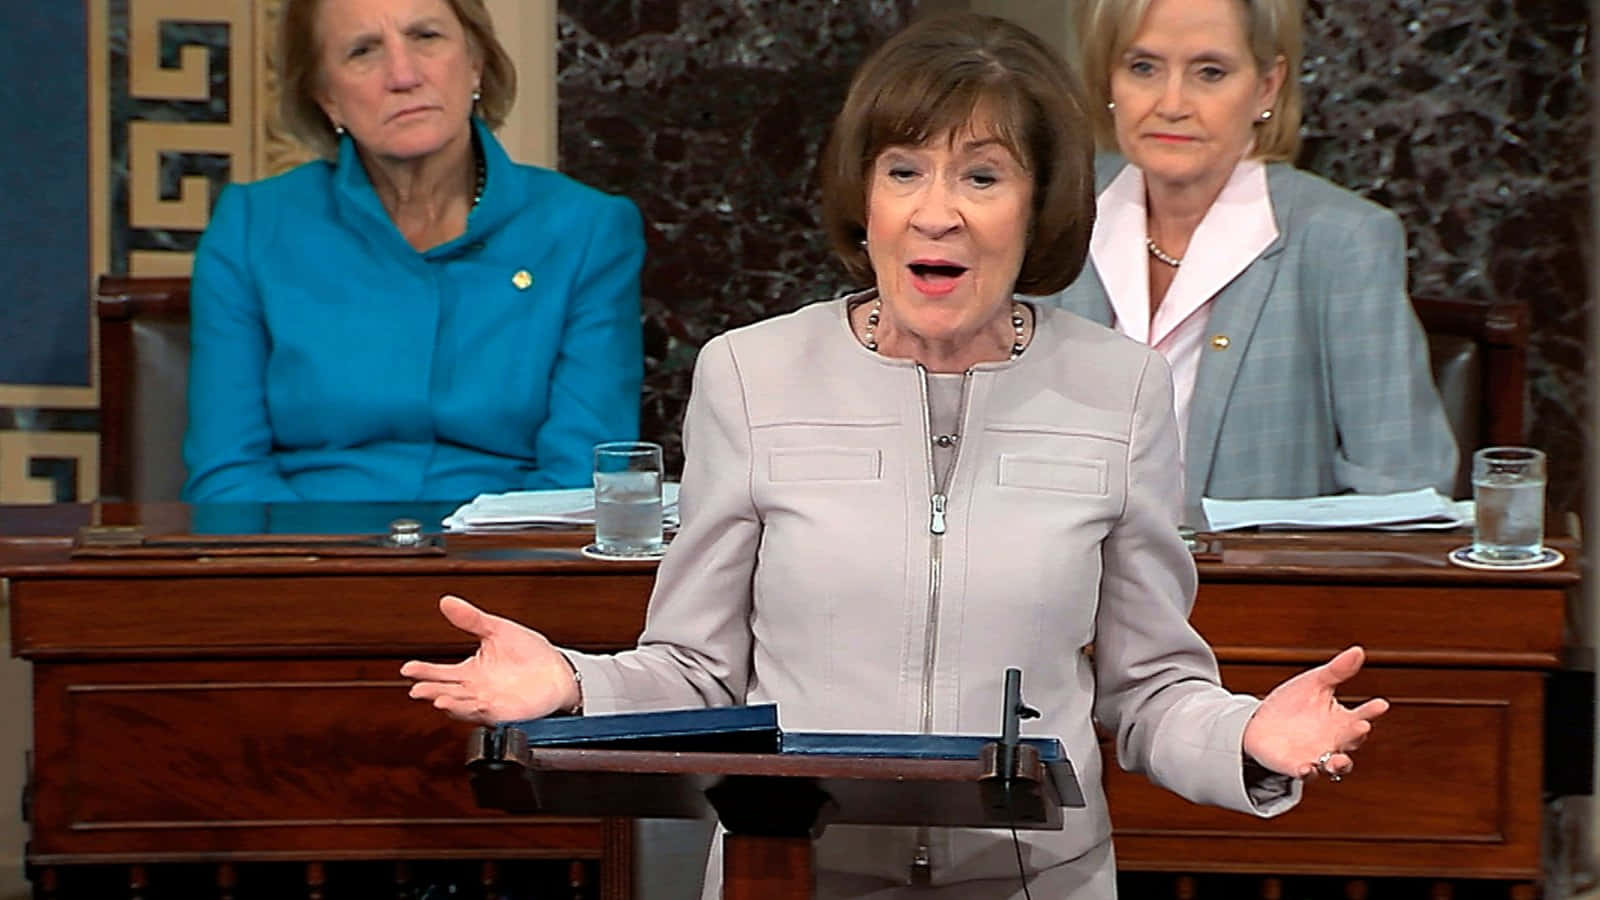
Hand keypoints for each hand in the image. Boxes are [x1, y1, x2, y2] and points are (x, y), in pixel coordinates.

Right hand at [400, 595, 581, 723]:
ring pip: (462, 706)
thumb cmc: (529, 652)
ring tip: (438, 699)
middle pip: (446, 692)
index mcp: (470, 671)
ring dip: (450, 704)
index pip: (440, 672)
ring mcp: (489, 703)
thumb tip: (447, 601)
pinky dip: (475, 711)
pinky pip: (486, 714)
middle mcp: (475, 690)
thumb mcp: (496, 630)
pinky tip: (469, 705)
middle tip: (417, 689)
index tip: (408, 667)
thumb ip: (471, 619)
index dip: (423, 671)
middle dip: (431, 691)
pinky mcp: (505, 712)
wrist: (557, 670)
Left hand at [1241, 646, 1389, 779]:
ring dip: (1339, 763)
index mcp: (1342, 720)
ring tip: (1339, 759)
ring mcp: (1318, 756)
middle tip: (1362, 726)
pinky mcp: (1298, 767)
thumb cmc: (1293, 703)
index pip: (1362, 715)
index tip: (1381, 704)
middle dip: (1357, 734)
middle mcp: (1335, 741)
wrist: (1260, 724)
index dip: (1372, 711)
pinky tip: (1306, 767)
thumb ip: (1336, 671)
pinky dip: (1308, 772)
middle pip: (1352, 740)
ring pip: (1336, 765)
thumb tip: (1358, 651)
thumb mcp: (1314, 683)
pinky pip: (1306, 774)